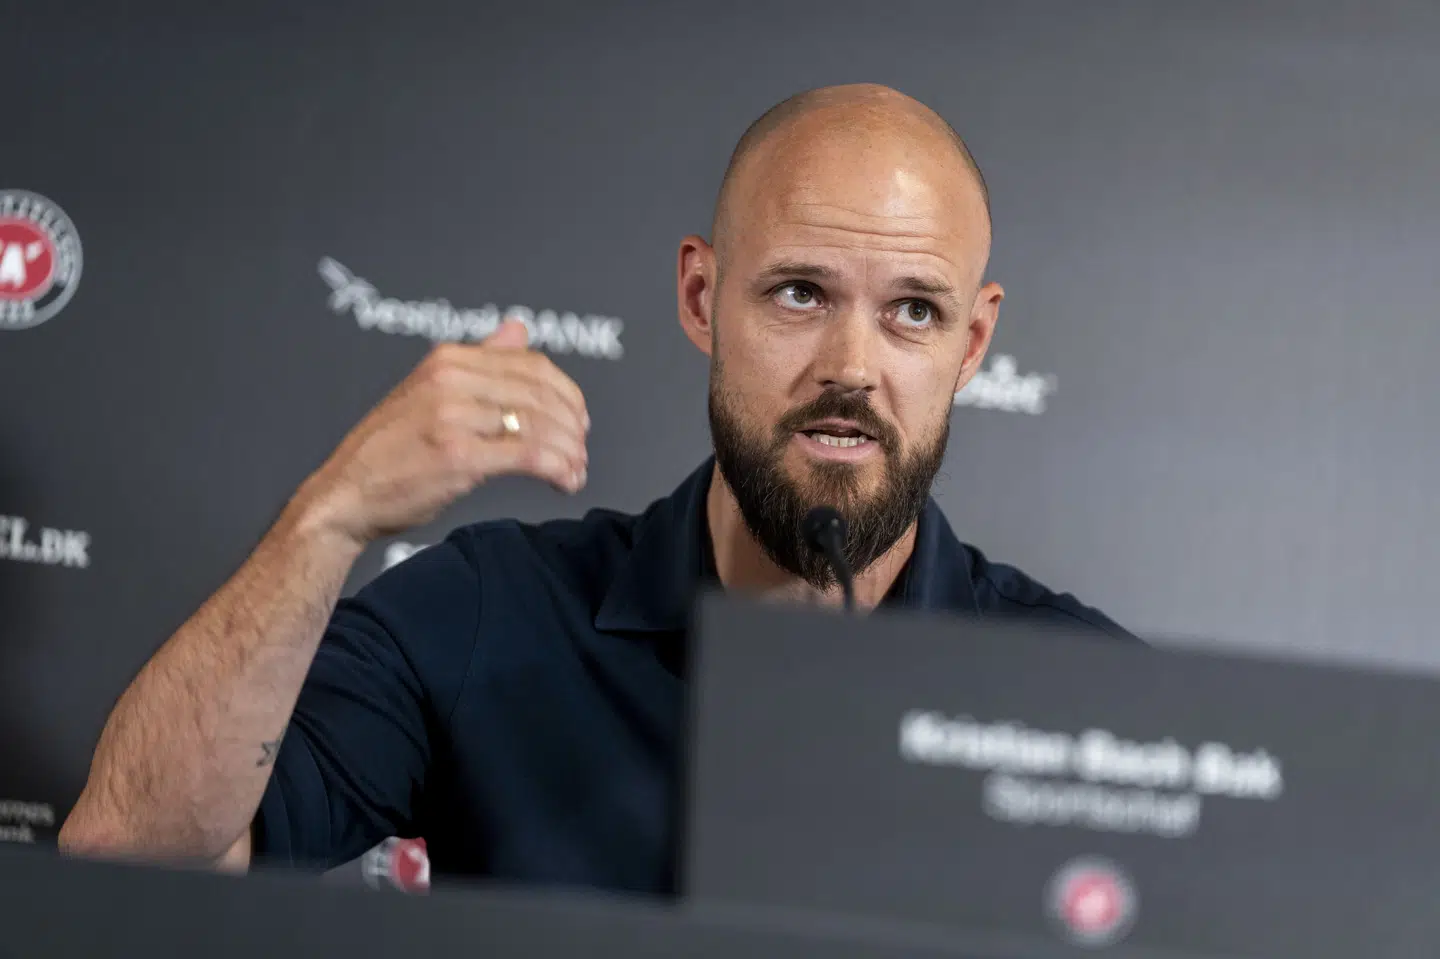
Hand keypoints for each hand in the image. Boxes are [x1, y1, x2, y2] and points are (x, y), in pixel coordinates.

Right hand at [292, 320, 588, 545]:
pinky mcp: (458, 455)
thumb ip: (480, 361)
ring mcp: (453, 416)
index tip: (578, 419)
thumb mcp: (429, 391)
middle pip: (542, 393)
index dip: (567, 393)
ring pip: (540, 424)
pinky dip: (558, 468)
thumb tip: (517, 328)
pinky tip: (565, 481)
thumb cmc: (387, 451)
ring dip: (570, 451)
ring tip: (575, 471)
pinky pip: (529, 454)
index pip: (531, 364)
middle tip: (581, 449)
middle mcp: (451, 380)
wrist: (344, 494)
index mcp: (447, 359)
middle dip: (573, 425)